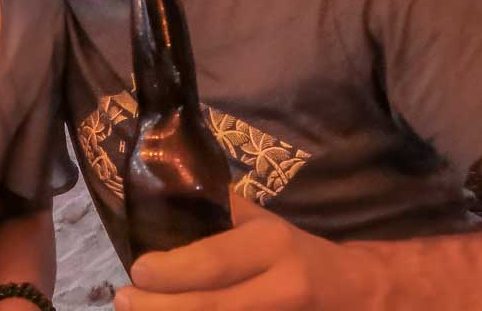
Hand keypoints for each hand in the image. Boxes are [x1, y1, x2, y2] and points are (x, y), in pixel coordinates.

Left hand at [114, 195, 383, 309]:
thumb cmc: (297, 251)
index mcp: (271, 245)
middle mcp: (281, 287)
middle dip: (159, 308)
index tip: (136, 269)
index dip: (170, 271)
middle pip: (211, 307)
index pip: (212, 263)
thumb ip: (219, 210)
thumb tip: (162, 184)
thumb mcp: (264, 223)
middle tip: (123, 300)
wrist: (358, 293)